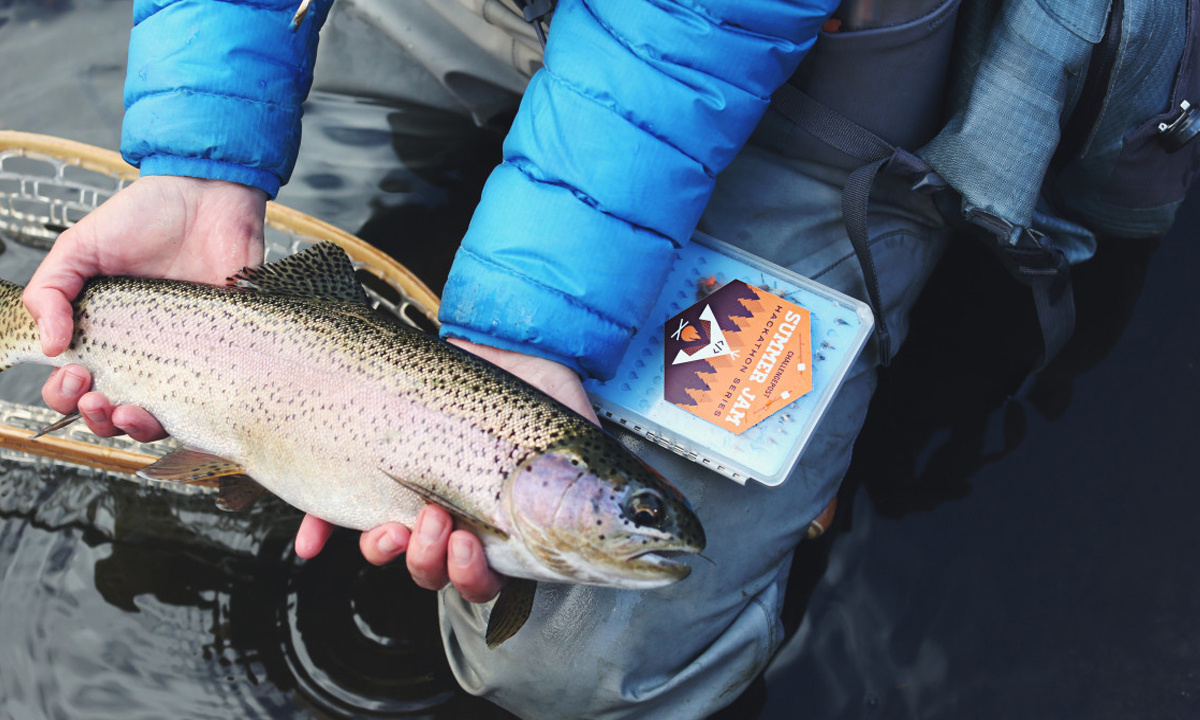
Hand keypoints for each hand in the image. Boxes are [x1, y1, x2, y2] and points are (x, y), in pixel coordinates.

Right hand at [25, 175, 266, 439]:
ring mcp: (183, 358)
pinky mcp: (223, 357)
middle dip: (94, 417)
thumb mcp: (81, 246)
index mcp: (101, 334)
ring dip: (132, 427)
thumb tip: (49, 347)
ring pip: (155, 419)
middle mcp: (140, 354)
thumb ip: (51, 290)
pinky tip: (175, 408)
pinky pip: (207, 403)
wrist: (209, 197)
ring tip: (127, 411)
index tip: (73, 372)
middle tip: (95, 395)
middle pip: (109, 413)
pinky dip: (188, 419)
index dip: (64, 395)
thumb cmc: (145, 218)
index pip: (73, 386)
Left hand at [295, 339, 600, 603]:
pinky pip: (338, 512)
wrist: (498, 335)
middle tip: (436, 523)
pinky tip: (313, 541)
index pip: (489, 579)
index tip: (471, 548)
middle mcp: (457, 518)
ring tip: (394, 520)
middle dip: (430, 563)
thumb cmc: (542, 384)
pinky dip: (321, 531)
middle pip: (435, 573)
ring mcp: (414, 495)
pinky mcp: (375, 469)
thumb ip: (600, 484)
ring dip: (387, 550)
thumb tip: (654, 523)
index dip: (474, 580)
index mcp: (505, 525)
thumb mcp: (575, 433)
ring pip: (391, 550)